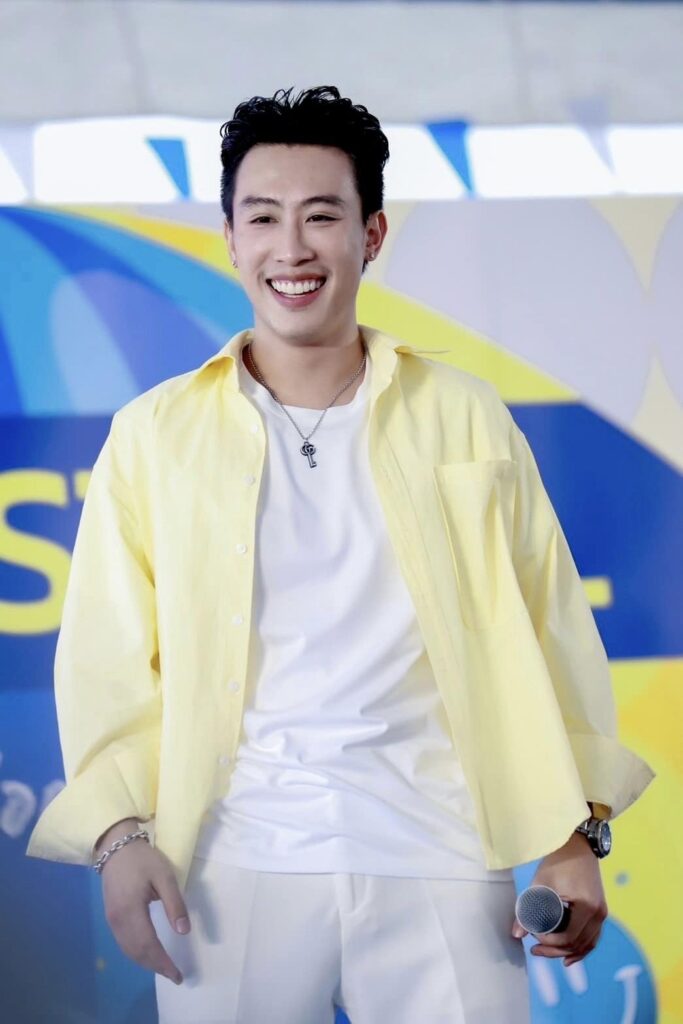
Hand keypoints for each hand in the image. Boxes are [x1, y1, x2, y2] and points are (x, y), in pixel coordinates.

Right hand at [99, 825, 190, 983]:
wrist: (115, 847)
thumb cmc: (142, 860)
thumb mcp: (164, 876)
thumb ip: (174, 904)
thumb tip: (183, 932)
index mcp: (131, 912)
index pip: (148, 945)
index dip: (163, 962)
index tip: (177, 974)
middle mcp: (118, 921)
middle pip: (137, 952)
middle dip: (156, 966)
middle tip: (174, 975)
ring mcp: (112, 921)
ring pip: (129, 950)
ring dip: (146, 962)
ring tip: (164, 968)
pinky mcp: (111, 917)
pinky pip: (124, 943)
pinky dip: (137, 954)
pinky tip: (148, 954)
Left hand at [511, 831, 607, 966]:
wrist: (577, 846)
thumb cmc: (558, 862)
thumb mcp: (540, 884)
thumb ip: (528, 909)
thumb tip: (516, 934)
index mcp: (585, 906)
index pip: (567, 938)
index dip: (549, 942)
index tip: (533, 935)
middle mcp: (598, 913)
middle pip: (577, 944)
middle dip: (555, 950)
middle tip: (535, 950)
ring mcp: (602, 913)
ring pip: (586, 944)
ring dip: (566, 951)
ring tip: (546, 952)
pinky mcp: (600, 911)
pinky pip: (593, 938)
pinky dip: (581, 948)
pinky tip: (568, 956)